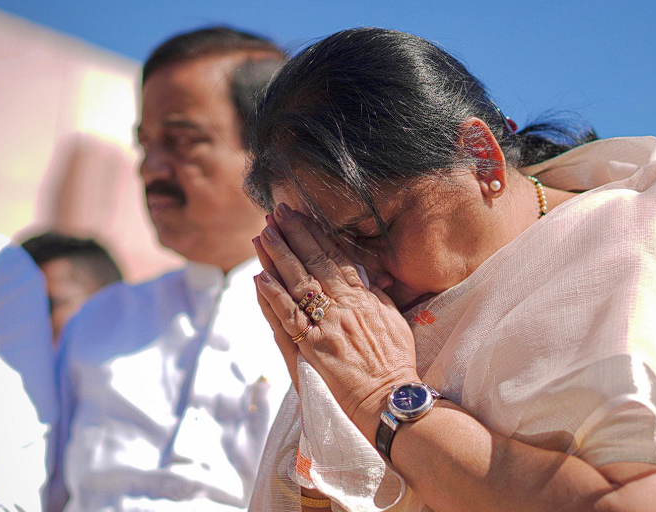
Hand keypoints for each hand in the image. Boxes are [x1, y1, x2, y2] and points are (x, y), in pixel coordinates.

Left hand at [252, 203, 418, 439]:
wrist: (389, 397)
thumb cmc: (395, 363)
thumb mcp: (394, 320)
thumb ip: (377, 296)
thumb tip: (365, 275)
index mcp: (365, 298)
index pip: (336, 257)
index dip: (317, 234)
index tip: (302, 215)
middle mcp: (344, 306)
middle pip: (314, 262)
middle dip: (294, 234)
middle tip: (276, 212)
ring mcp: (326, 325)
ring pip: (298, 283)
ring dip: (278, 256)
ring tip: (263, 234)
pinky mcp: (312, 347)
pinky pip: (288, 317)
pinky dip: (273, 296)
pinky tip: (260, 278)